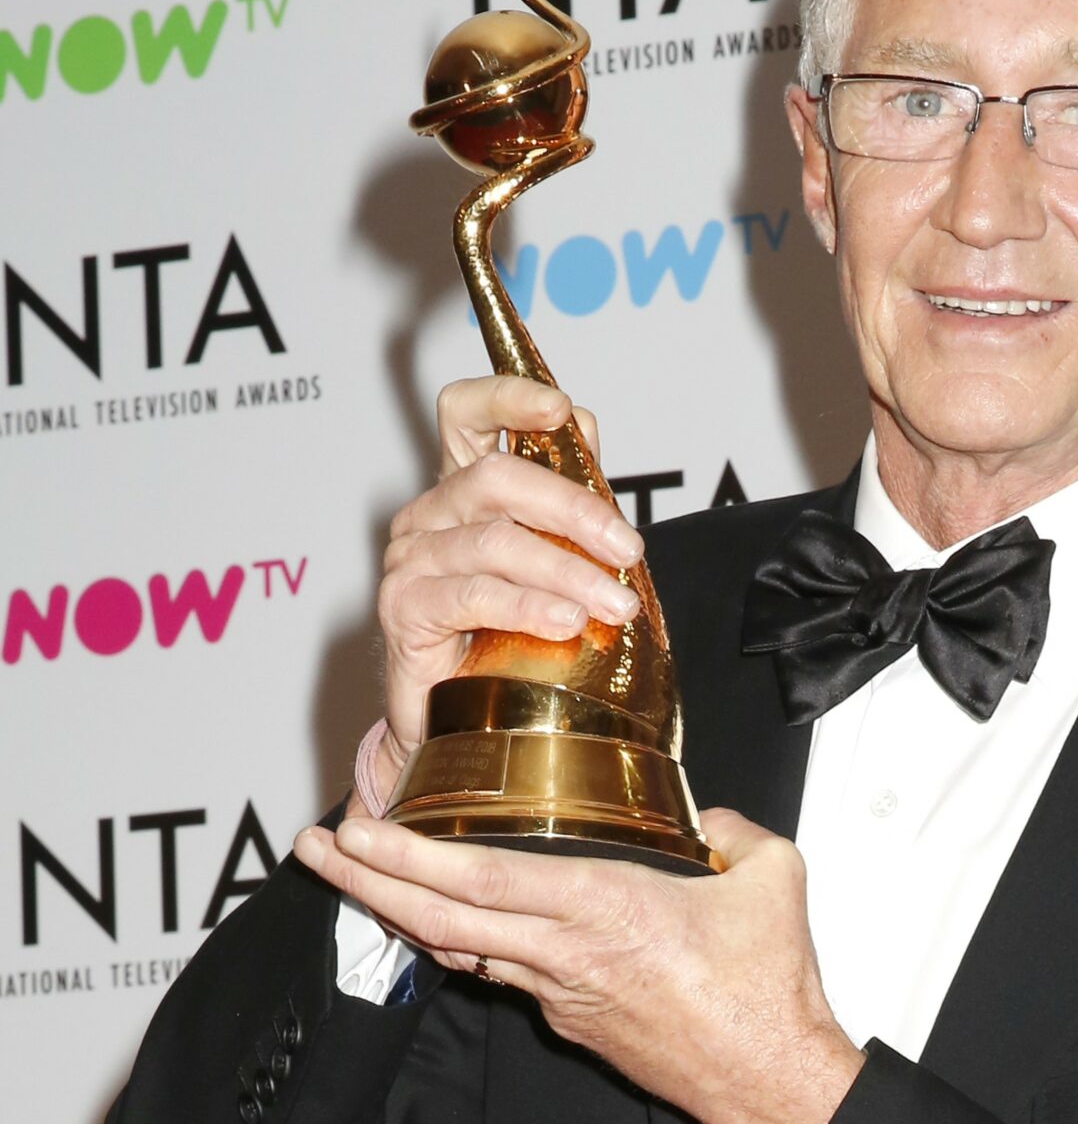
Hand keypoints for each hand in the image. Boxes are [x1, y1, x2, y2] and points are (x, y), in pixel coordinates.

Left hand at [293, 807, 864, 1123]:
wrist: (772, 1082)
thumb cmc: (769, 992)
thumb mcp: (772, 877)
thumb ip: (732, 829)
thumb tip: (708, 817)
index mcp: (607, 910)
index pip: (483, 881)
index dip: (410, 857)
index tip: (360, 830)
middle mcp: (567, 956)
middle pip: (440, 920)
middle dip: (367, 882)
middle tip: (317, 849)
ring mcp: (562, 995)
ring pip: (459, 951)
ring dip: (399, 912)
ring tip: (354, 877)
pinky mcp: (572, 1020)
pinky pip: (500, 972)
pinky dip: (457, 942)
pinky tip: (437, 920)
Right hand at [364, 375, 645, 809]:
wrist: (463, 727)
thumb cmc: (508, 642)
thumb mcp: (550, 561)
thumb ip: (566, 497)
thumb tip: (585, 426)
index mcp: (463, 490)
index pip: (466, 413)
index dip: (509, 396)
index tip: (560, 409)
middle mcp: (430, 515)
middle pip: (497, 479)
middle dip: (574, 510)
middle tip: (628, 551)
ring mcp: (411, 560)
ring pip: (495, 542)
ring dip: (567, 570)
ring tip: (615, 606)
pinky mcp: (403, 609)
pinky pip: (473, 595)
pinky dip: (528, 606)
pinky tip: (566, 622)